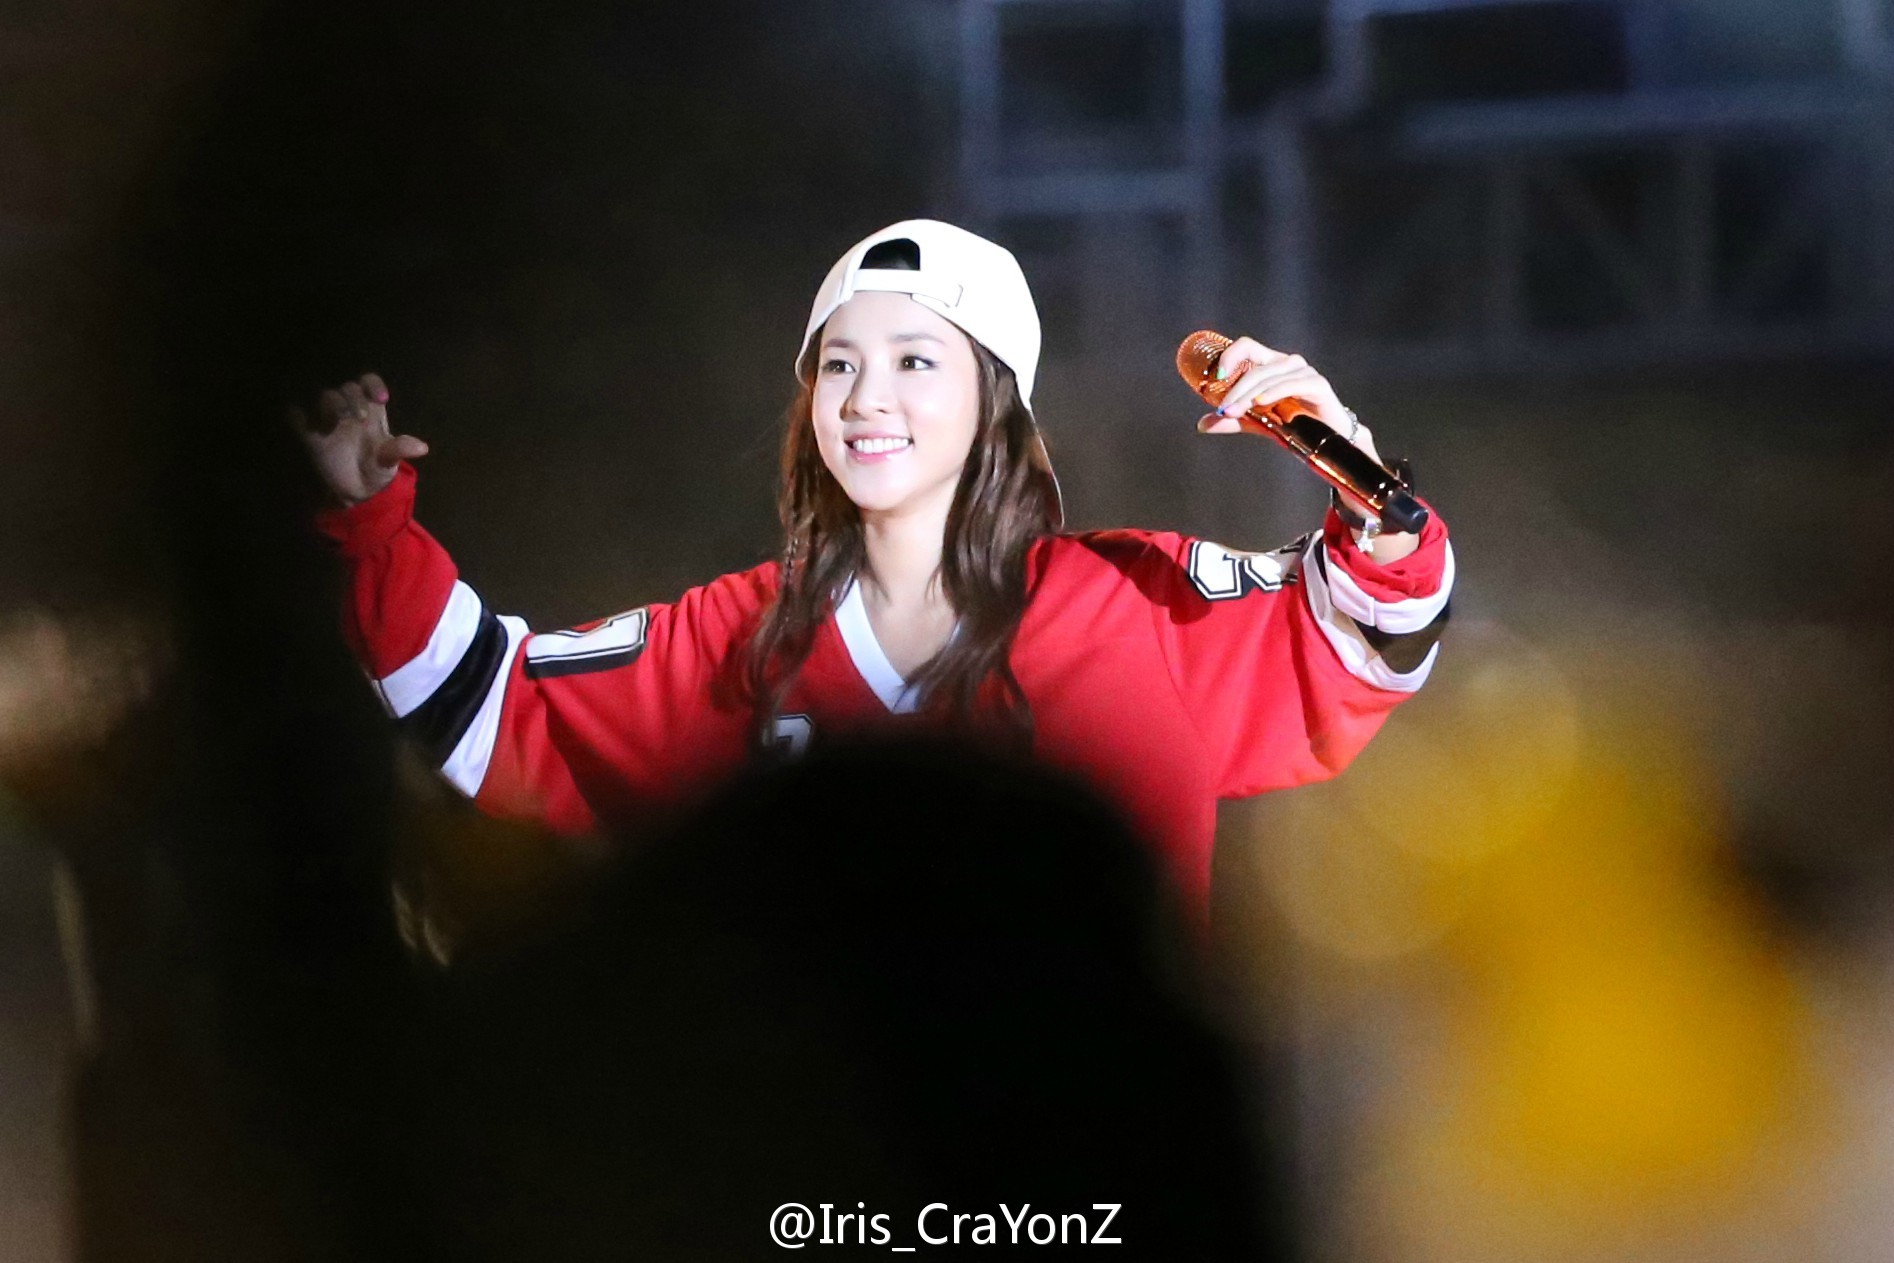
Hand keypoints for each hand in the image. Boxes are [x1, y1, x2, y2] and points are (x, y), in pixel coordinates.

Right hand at [291, 372, 428, 505]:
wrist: (353, 491)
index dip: (373, 384)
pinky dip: (299, 414)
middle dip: (352, 398)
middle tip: (361, 417)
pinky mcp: (307, 430)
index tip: (381, 398)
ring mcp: (326, 417)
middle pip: (346, 387)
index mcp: (370, 408)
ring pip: (322, 395)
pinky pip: (297, 414)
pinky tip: (306, 424)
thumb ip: (399, 450)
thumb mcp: (389, 462)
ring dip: (329, 402)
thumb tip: (422, 448)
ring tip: (334, 421)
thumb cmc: (375, 469)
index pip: (368, 383)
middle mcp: (347, 407)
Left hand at [1193, 336, 1380, 457]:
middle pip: (1255, 365)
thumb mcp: (1258, 422)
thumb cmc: (1293, 425)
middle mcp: (1287, 363)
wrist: (1326, 441)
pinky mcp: (1318, 384)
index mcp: (1271, 364)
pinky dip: (1274, 392)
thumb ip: (1233, 420)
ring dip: (1248, 395)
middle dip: (1235, 389)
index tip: (1216, 376)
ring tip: (1233, 412)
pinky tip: (1261, 401)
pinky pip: (1292, 384)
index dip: (1230, 356)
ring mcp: (1303, 371)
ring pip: (1269, 376)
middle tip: (1223, 409)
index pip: (1247, 346)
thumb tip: (1202, 424)